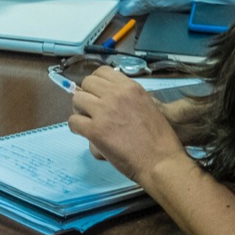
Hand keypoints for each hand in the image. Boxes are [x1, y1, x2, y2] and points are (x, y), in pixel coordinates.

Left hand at [67, 66, 189, 183]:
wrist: (160, 162)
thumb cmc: (159, 138)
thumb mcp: (147, 105)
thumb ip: (127, 97)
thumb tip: (105, 94)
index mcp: (130, 88)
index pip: (102, 72)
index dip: (97, 83)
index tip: (97, 94)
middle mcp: (116, 95)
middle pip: (87, 83)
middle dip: (87, 95)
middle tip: (91, 109)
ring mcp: (104, 112)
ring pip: (77, 99)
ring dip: (80, 110)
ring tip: (87, 121)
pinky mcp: (95, 130)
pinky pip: (73, 121)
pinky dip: (76, 127)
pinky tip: (84, 133)